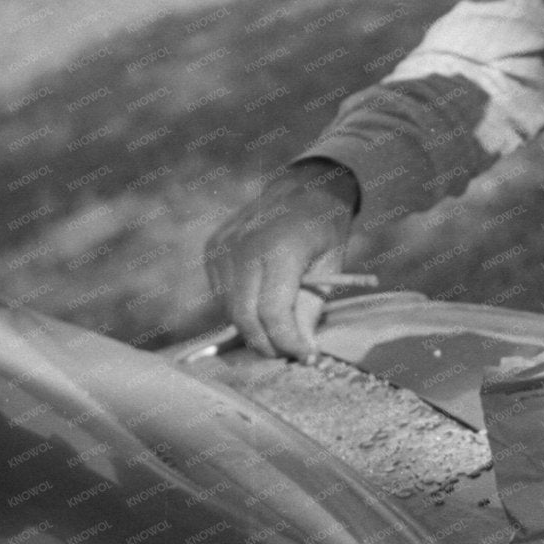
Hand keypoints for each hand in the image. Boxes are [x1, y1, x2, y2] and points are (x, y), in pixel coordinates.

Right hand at [204, 161, 359, 359]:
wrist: (304, 187)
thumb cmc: (324, 229)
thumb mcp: (331, 268)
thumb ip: (311, 309)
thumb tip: (301, 350)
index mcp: (279, 248)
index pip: (272, 312)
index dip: (287, 341)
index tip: (305, 355)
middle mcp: (244, 247)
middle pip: (244, 316)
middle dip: (266, 343)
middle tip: (289, 353)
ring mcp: (223, 246)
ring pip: (229, 308)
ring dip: (253, 328)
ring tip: (281, 329)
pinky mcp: (212, 248)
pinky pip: (221, 293)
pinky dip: (240, 307)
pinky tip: (262, 301)